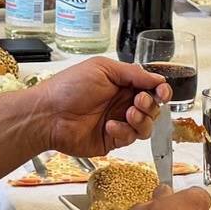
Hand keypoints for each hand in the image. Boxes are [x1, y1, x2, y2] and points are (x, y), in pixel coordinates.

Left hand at [28, 57, 165, 157]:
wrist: (48, 114)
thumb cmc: (68, 87)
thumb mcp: (102, 69)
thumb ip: (132, 73)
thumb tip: (157, 78)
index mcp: (121, 83)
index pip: (150, 87)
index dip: (160, 90)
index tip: (162, 92)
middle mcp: (122, 103)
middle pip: (153, 107)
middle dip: (150, 104)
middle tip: (137, 101)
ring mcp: (118, 122)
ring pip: (146, 126)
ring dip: (142, 120)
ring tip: (128, 114)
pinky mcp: (112, 140)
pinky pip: (130, 138)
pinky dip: (124, 131)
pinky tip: (109, 126)